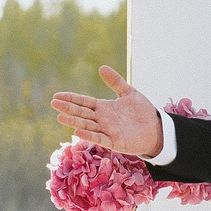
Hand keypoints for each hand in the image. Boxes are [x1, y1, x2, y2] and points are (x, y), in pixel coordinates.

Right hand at [50, 66, 164, 159]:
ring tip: (60, 117)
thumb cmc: (142, 112)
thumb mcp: (129, 93)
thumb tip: (102, 67)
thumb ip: (116, 81)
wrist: (156, 128)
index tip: (57, 95)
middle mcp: (102, 120)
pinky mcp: (115, 142)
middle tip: (53, 103)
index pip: (83, 102)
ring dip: (74, 122)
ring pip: (87, 126)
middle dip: (68, 108)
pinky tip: (78, 131)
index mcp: (104, 108)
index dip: (71, 99)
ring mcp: (107, 131)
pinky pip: (100, 138)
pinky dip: (89, 136)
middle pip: (82, 113)